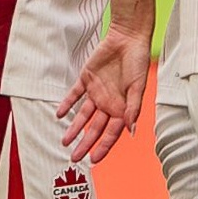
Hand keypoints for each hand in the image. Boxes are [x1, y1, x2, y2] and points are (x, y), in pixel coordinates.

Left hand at [57, 24, 150, 162]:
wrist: (127, 38)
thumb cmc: (137, 61)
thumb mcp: (138, 86)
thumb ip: (133, 108)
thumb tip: (131, 130)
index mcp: (122, 107)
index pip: (111, 132)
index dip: (103, 147)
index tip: (94, 159)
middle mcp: (108, 102)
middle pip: (94, 128)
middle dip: (85, 144)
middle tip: (74, 158)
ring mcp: (96, 92)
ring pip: (82, 115)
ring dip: (74, 128)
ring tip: (64, 141)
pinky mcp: (86, 79)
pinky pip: (74, 95)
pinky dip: (66, 104)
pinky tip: (59, 114)